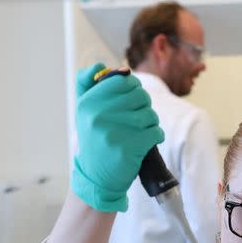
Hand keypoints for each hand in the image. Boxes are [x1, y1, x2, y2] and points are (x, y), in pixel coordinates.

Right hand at [71, 63, 163, 211]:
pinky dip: (155, 136)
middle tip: (138, 118)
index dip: (133, 87)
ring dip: (151, 122)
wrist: (97, 177)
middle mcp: (98, 115)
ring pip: (149, 114)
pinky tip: (147, 141)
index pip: (122, 80)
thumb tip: (106, 65)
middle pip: (139, 96)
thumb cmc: (95, 139)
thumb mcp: (85, 111)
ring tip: (141, 131)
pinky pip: (155, 132)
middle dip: (144, 105)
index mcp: (88, 103)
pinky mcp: (128, 149)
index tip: (132, 98)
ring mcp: (113, 132)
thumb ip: (89, 84)